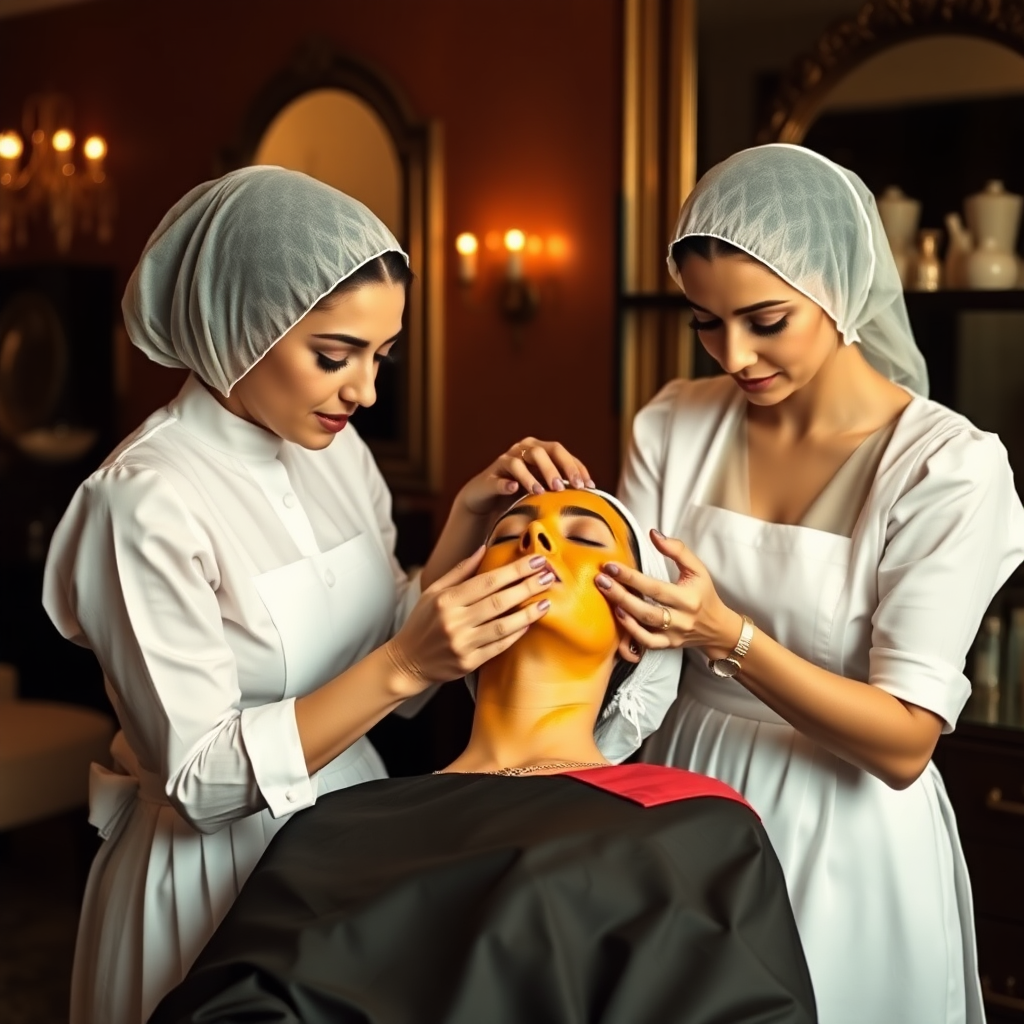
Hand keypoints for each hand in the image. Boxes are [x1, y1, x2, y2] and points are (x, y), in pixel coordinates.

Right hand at [385, 545, 556, 684]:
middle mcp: (454, 621)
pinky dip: (515, 634)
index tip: (536, 560)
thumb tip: (483, 548)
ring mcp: (462, 644)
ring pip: (502, 626)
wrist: (407, 662)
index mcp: (446, 600)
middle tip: (549, 576)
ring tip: (546, 601)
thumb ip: (459, 571)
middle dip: (527, 587)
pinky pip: (499, 647)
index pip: (487, 581)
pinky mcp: (468, 663)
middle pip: (499, 602)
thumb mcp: (433, 592)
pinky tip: (529, 624)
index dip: (514, 570)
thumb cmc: (422, 622)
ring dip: (528, 613)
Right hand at [457, 437, 595, 518]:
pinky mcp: (489, 475)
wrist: (486, 501)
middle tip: (567, 487)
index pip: (561, 453)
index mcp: (539, 450)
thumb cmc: (519, 496)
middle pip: (544, 451)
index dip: (575, 467)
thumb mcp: (543, 491)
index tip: (588, 485)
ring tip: (541, 492)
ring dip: (534, 476)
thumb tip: (592, 495)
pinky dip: (506, 482)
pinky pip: (499, 477)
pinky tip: (513, 489)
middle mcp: (523, 449)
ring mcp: (505, 460)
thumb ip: (561, 488)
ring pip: (521, 460)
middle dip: (557, 468)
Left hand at [593, 529, 742, 653]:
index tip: (611, 566)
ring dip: (623, 613)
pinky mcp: (668, 645)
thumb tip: (653, 534)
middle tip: (600, 580)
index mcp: (688, 598)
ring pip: (645, 628)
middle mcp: (681, 619)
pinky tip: (619, 616)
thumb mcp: (697, 569)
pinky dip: (631, 632)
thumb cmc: (704, 594)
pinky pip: (647, 643)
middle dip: (621, 595)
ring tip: (606, 596)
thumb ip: (677, 550)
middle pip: (647, 610)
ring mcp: (673, 635)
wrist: (717, 628)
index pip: (655, 588)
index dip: (631, 577)